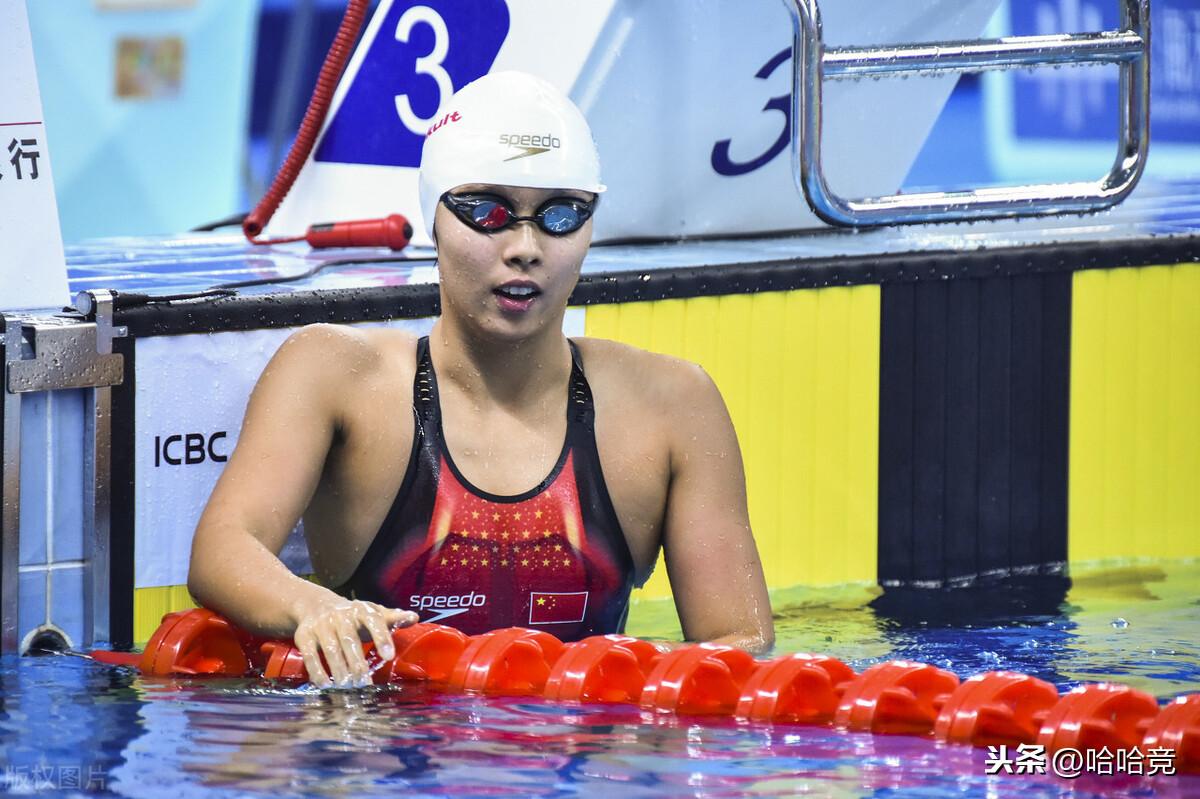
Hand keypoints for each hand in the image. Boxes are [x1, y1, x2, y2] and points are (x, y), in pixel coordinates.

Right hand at [291, 599, 417, 687]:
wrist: (317, 606)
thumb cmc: (353, 617)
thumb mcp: (373, 614)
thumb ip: (393, 618)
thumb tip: (414, 617)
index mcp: (361, 610)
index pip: (374, 621)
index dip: (381, 638)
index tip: (389, 656)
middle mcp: (340, 615)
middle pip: (350, 640)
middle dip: (357, 664)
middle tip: (364, 683)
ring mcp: (321, 625)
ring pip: (331, 649)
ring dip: (339, 670)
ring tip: (348, 687)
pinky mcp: (304, 636)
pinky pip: (310, 655)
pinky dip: (318, 671)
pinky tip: (326, 685)